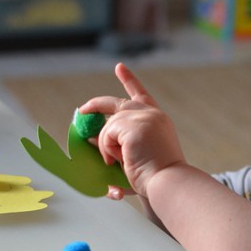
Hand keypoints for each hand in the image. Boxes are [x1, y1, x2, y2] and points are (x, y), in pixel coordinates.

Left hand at [80, 63, 183, 198]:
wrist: (168, 182)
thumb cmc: (155, 177)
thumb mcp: (135, 154)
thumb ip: (118, 143)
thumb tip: (90, 138)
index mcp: (157, 121)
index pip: (141, 95)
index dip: (129, 80)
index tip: (119, 67)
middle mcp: (152, 114)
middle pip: (116, 103)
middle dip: (95, 105)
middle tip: (81, 111)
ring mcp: (143, 117)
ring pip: (108, 126)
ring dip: (106, 146)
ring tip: (117, 162)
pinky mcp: (133, 125)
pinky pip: (106, 133)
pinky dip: (107, 149)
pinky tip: (119, 160)